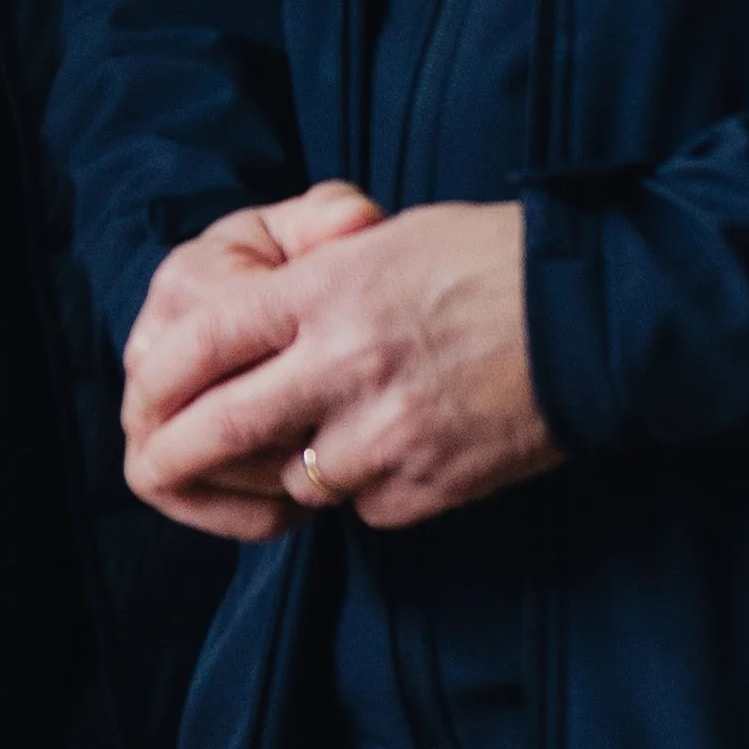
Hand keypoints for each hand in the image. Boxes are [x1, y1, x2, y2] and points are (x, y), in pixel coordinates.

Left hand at [123, 197, 561, 539]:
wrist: (601, 318)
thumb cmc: (498, 261)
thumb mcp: (393, 242)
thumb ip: (316, 290)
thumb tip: (250, 340)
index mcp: (333, 289)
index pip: (203, 343)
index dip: (159, 378)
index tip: (147, 394)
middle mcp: (345, 364)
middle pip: (216, 431)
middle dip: (174, 454)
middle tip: (157, 463)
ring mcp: (383, 435)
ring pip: (293, 480)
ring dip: (300, 465)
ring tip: (343, 429)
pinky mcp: (422, 490)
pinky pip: (364, 505)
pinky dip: (372, 485)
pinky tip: (413, 442)